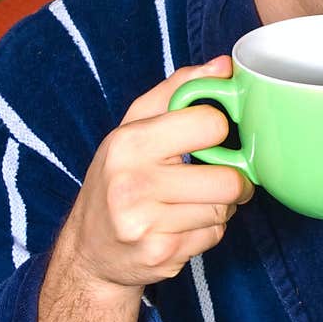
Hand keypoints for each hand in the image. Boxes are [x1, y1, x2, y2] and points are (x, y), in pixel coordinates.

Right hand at [49, 55, 254, 297]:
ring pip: (224, 210)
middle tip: (220, 176)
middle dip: (232, 179)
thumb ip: (179, 89)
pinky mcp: (161, 256)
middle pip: (227, 179)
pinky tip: (185, 224)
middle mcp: (134, 185)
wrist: (90, 250)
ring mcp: (146, 226)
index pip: (209, 124)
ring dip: (221, 206)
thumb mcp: (136, 124)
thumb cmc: (118, 176)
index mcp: (129, 143)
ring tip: (196, 200)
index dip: (219, 129)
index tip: (210, 136)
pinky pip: (214, 236)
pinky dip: (209, 230)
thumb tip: (224, 66)